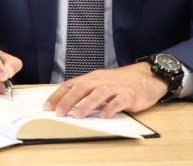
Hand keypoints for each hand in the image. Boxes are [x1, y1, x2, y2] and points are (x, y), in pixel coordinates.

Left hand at [43, 62, 167, 118]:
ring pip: (98, 94)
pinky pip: (118, 102)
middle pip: (81, 88)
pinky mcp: (129, 95)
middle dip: (68, 101)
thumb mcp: (99, 82)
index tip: (47, 107)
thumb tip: (65, 104)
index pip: (70, 85)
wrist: (145, 77)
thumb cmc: (119, 82)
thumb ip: (85, 91)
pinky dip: (110, 108)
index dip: (58, 95)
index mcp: (91, 78)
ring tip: (78, 116)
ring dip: (86, 105)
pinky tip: (104, 116)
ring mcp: (115, 87)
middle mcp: (101, 81)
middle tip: (59, 113)